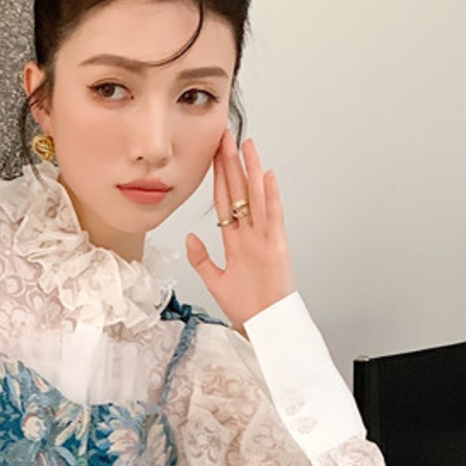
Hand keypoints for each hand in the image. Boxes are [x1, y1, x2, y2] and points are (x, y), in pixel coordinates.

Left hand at [183, 129, 296, 333]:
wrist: (264, 327)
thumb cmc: (247, 308)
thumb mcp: (215, 281)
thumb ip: (202, 259)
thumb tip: (189, 237)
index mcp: (236, 242)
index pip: (225, 202)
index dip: (219, 178)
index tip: (214, 156)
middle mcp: (251, 235)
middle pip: (240, 193)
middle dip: (232, 165)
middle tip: (226, 138)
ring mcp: (264, 239)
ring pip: (257, 197)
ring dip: (251, 171)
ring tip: (246, 145)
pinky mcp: (276, 248)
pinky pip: (273, 218)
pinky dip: (270, 197)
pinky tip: (266, 177)